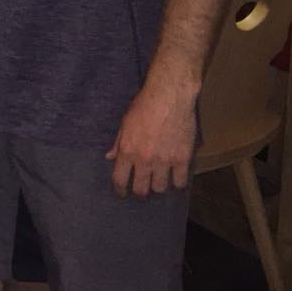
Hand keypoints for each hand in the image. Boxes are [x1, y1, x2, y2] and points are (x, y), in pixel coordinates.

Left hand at [105, 77, 196, 197]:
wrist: (169, 97)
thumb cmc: (144, 106)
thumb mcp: (124, 122)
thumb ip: (117, 143)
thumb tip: (109, 157)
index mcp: (127, 151)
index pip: (119, 180)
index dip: (120, 190)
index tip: (122, 193)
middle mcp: (144, 160)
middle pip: (141, 189)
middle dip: (140, 192)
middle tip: (142, 190)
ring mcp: (164, 161)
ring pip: (160, 188)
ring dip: (158, 187)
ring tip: (159, 182)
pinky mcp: (182, 158)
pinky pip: (180, 181)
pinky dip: (178, 182)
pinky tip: (176, 178)